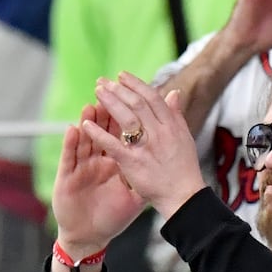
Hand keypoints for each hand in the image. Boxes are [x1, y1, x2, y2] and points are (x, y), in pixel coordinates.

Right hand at [50, 103, 144, 256]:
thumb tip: (168, 159)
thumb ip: (148, 174)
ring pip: (84, 139)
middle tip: (108, 92)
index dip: (126, 119)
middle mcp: (96, 160)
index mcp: (115, 161)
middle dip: (104, 112)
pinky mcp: (66, 178)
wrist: (90, 234)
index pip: (121, 135)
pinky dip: (70, 143)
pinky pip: (68, 158)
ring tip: (90, 105)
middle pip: (100, 131)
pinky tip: (72, 129)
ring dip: (86, 121)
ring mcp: (81, 167)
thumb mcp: (135, 194)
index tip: (134, 101)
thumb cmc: (112, 214)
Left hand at [86, 72, 206, 216]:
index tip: (122, 76)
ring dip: (110, 103)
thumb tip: (173, 92)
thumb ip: (176, 114)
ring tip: (97, 92)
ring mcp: (147, 147)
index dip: (136, 84)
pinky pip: (113, 145)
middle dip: (118, 90)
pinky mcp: (133, 163)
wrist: (184, 196)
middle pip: (137, 104)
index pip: (152, 98)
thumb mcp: (185, 137)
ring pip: (126, 118)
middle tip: (103, 81)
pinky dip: (99, 134)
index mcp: (172, 126)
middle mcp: (160, 133)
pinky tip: (86, 125)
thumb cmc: (184, 168)